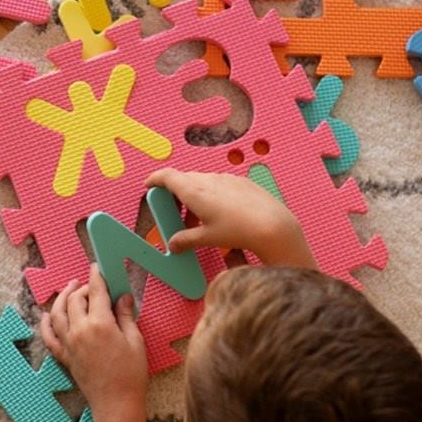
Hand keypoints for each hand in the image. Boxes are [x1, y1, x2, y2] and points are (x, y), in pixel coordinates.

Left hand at [39, 269, 147, 417]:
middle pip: (74, 300)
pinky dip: (46, 323)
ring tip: (69, 290)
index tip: (97, 268)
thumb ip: (126, 316)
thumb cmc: (131, 374)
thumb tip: (123, 297)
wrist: (116, 403)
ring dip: (62, 298)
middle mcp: (79, 330)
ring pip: (57, 313)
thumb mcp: (135, 341)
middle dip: (81, 288)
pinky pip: (48, 336)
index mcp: (100, 323)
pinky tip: (47, 315)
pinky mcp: (64, 357)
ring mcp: (69, 344)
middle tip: (90, 285)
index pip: (95, 292)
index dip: (96, 276)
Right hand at [145, 168, 315, 267]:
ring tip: (197, 220)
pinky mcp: (241, 182)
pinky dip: (211, 196)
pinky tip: (219, 214)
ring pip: (202, 182)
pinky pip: (219, 184)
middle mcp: (209, 180)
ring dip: (194, 197)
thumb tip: (173, 245)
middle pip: (184, 180)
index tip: (148, 186)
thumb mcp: (207, 239)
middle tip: (173, 213)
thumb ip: (186, 240)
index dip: (155, 179)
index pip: (167, 177)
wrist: (272, 225)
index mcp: (194, 191)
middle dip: (175, 195)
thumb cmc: (238, 231)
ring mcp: (226, 179)